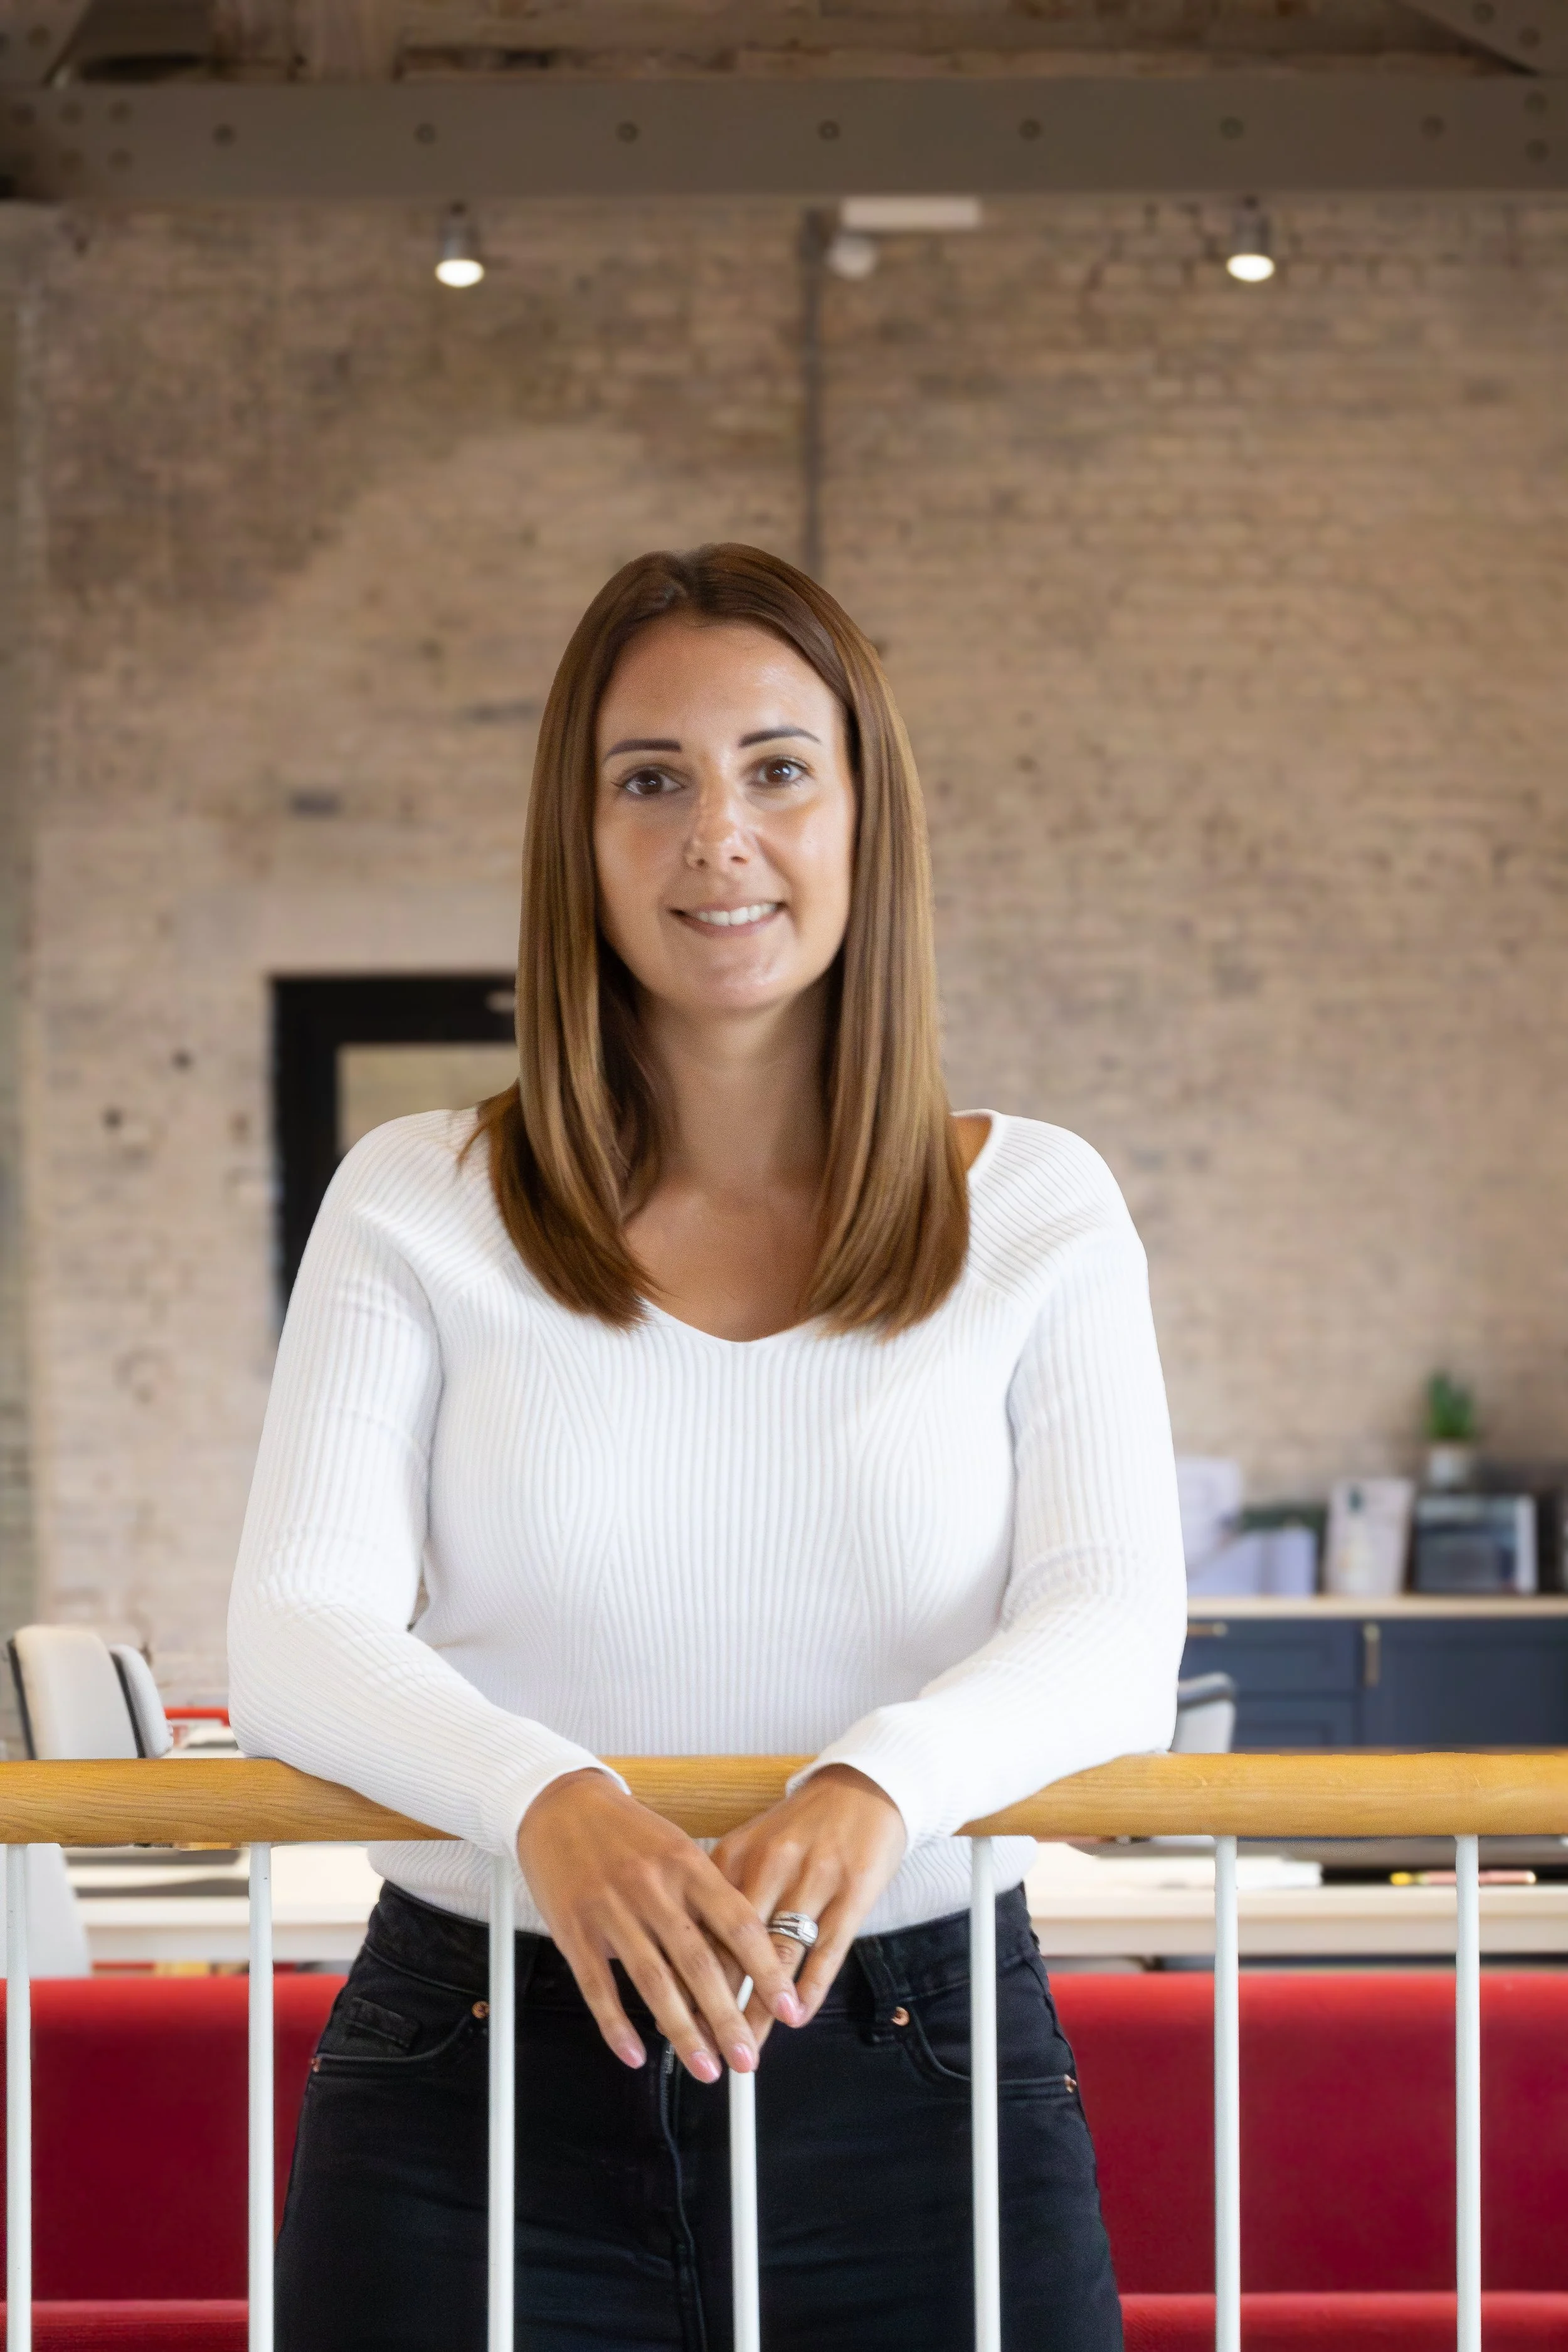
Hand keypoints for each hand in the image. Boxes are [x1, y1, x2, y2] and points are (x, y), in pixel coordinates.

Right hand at [516, 1769, 806, 2082]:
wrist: (559, 1803)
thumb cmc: (625, 1830)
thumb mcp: (675, 1848)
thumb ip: (706, 1896)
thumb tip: (740, 1956)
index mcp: (686, 1864)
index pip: (737, 1922)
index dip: (765, 1969)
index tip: (786, 2006)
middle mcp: (652, 1887)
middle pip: (698, 1963)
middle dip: (727, 2018)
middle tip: (747, 2059)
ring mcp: (611, 1909)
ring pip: (653, 1982)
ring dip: (682, 2032)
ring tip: (705, 2068)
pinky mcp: (573, 1929)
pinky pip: (598, 1986)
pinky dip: (616, 2026)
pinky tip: (635, 2054)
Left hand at [711, 1764, 906, 2049]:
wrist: (863, 1788)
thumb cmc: (803, 1826)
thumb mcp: (754, 1847)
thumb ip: (723, 1892)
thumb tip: (691, 1950)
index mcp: (738, 1854)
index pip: (701, 1927)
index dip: (686, 1979)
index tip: (675, 2018)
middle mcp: (772, 1864)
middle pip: (734, 1948)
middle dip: (718, 2005)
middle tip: (706, 2048)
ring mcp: (815, 1877)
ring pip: (779, 1955)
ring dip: (761, 2009)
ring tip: (747, 2048)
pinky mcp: (854, 1889)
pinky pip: (828, 1948)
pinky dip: (809, 1987)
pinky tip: (796, 2015)